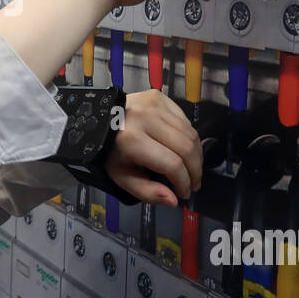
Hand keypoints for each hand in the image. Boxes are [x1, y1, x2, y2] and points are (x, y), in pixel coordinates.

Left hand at [104, 90, 201, 204]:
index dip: (184, 182)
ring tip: (192, 169)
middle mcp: (146, 119)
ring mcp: (154, 105)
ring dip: (196, 155)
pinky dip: (190, 138)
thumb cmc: (110, 150)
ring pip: (190, 133)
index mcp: (132, 140)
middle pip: (186, 148)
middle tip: (194, 183)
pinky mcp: (160, 97)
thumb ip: (147, 191)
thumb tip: (173, 200)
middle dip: (195, 170)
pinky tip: (184, 149)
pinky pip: (186, 120)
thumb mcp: (122, 177)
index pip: (172, 164)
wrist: (101, 119)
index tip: (184, 193)